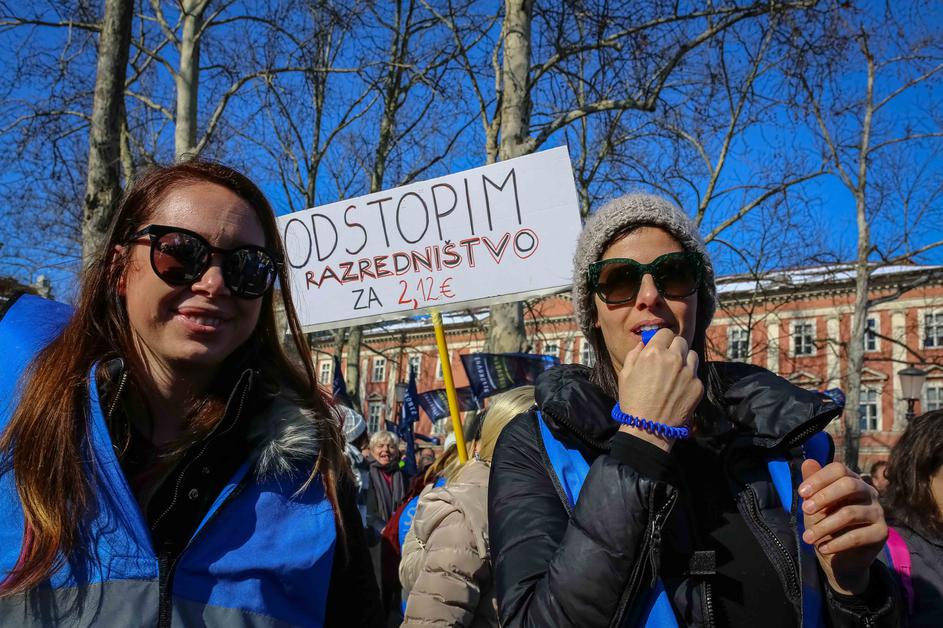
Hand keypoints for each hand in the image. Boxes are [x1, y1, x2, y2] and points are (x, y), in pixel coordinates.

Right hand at [617, 328, 703, 451]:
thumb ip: (634, 354)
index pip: (665, 332)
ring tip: (676, 373)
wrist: (649, 427)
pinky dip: (689, 378)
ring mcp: (688, 372)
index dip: (662, 339)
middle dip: (674, 347)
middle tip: (668, 359)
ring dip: (685, 360)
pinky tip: (679, 389)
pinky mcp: (698, 386)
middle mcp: (674, 359)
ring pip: (692, 355)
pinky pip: (695, 375)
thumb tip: (643, 344)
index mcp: (654, 353)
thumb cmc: (633, 401)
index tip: (660, 346)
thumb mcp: (625, 375)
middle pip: (681, 341)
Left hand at [799, 460, 887, 594]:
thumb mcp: (814, 503)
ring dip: (824, 526)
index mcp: (852, 480)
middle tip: (805, 510)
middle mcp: (869, 492)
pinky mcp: (882, 533)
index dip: (819, 478)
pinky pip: (857, 536)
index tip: (801, 492)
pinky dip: (836, 543)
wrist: (840, 556)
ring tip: (807, 537)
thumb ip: (812, 483)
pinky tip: (822, 548)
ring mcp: (878, 512)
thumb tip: (807, 461)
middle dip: (824, 497)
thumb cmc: (826, 523)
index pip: (839, 469)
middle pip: (849, 485)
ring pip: (850, 513)